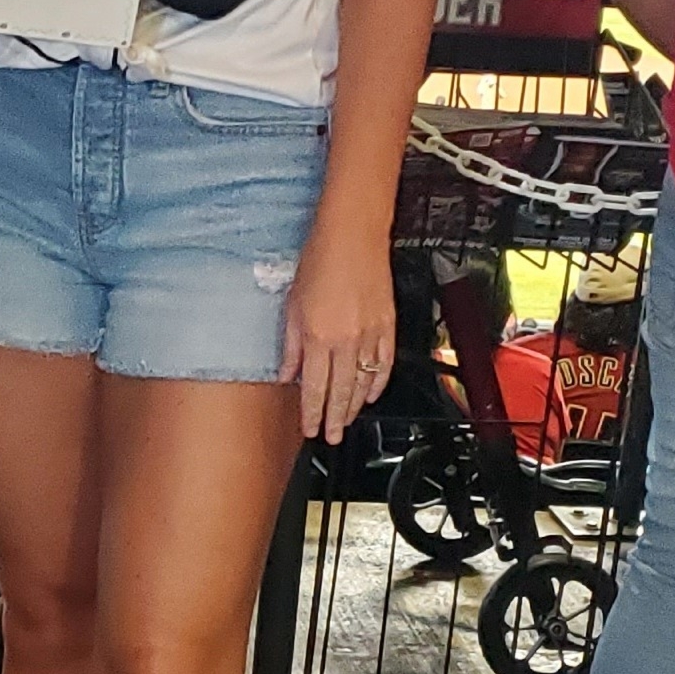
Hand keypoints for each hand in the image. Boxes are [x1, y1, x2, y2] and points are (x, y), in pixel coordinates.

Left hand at [280, 217, 394, 443]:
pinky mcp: (387, 325)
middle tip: (332, 437)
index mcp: (318, 337)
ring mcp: (370, 335)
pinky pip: (384, 364)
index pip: (314, 388)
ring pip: (363, 382)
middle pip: (340, 392)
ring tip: (348, 422)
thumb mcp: (292, 305)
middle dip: (335, 419)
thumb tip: (287, 374)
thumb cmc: (319, 261)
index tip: (310, 429)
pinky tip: (370, 395)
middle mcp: (345, 341)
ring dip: (355, 407)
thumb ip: (290, 345)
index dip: (312, 414)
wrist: (353, 236)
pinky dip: (378, 383)